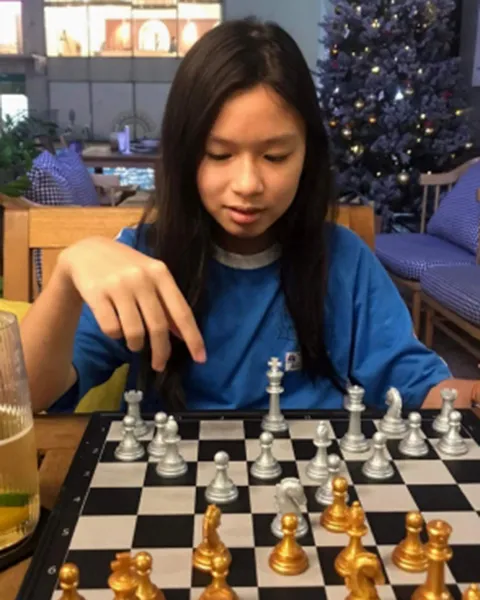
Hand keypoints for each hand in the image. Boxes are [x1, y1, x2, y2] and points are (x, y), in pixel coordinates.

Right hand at [57, 235, 205, 370]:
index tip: (201, 359)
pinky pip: (112, 329)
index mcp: (161, 273)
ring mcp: (118, 285)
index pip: (182, 312)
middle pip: (158, 326)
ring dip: (136, 345)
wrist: (87, 252)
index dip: (193, 338)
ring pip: (134, 332)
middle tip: (159, 365)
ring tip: (134, 343)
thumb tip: (184, 336)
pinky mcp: (97, 293)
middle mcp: (141, 278)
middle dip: (161, 352)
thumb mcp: (151, 278)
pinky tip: (114, 326)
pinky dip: (115, 335)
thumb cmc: (126, 268)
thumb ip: (167, 303)